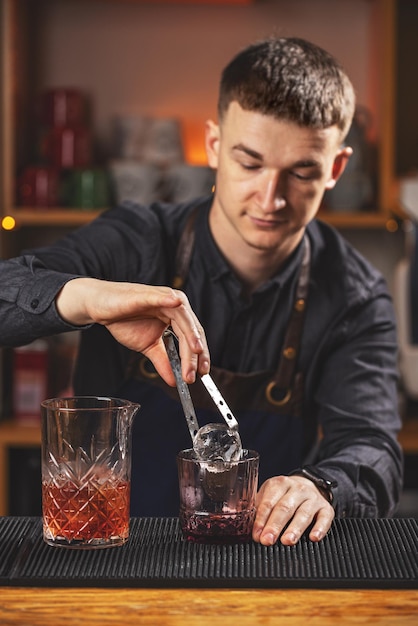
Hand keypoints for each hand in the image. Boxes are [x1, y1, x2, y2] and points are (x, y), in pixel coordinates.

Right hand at [56, 278, 209, 385]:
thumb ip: (162, 362)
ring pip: (183, 318)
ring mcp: (163, 298)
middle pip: (192, 331)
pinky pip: (162, 297)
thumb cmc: (123, 320)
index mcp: (176, 317)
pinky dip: (169, 300)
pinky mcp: (148, 294)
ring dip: (190, 335)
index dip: (200, 356)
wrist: (100, 307)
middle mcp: (175, 305)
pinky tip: (176, 304)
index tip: (202, 374)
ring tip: (195, 352)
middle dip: (195, 354)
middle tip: (194, 374)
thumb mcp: (147, 346)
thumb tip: (174, 381)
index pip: (194, 337)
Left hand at [252, 475, 334, 545]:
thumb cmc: (285, 495)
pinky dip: (320, 528)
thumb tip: (245, 525)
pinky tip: (313, 537)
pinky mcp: (326, 508)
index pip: (268, 502)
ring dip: (295, 528)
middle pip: (285, 507)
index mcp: (279, 484)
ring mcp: (313, 498)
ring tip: (287, 541)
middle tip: (267, 540)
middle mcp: (297, 489)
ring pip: (304, 513)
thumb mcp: (270, 495)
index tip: (257, 534)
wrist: (310, 485)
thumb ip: (258, 508)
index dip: (261, 519)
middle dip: (275, 525)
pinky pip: (325, 518)